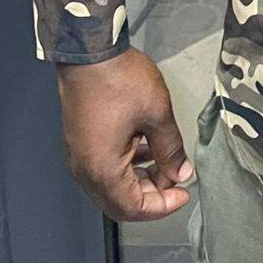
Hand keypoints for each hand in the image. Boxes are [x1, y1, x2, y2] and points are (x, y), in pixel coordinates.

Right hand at [55, 47, 193, 220]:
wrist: (90, 54)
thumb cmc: (120, 81)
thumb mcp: (157, 114)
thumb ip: (171, 148)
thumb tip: (180, 172)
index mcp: (102, 170)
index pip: (132, 209)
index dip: (162, 207)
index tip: (184, 194)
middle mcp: (85, 170)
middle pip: (119, 202)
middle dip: (151, 196)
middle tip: (176, 180)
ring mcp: (79, 156)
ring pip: (111, 186)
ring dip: (139, 180)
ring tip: (166, 163)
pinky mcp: (80, 142)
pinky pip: (103, 167)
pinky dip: (127, 166)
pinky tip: (146, 148)